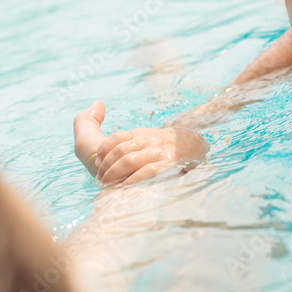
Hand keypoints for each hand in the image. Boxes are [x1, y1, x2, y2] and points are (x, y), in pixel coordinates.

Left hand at [74, 101, 207, 184]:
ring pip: (130, 161)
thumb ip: (114, 128)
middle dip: (107, 166)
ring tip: (108, 185)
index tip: (97, 161)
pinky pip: (147, 171)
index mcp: (138, 134)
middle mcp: (148, 141)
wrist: (194, 147)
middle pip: (120, 150)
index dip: (104, 149)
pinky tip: (123, 187)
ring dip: (115, 174)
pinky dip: (133, 179)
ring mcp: (158, 152)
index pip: (116, 137)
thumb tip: (97, 104)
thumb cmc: (158, 146)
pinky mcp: (168, 165)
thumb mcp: (138, 135)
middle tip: (100, 179)